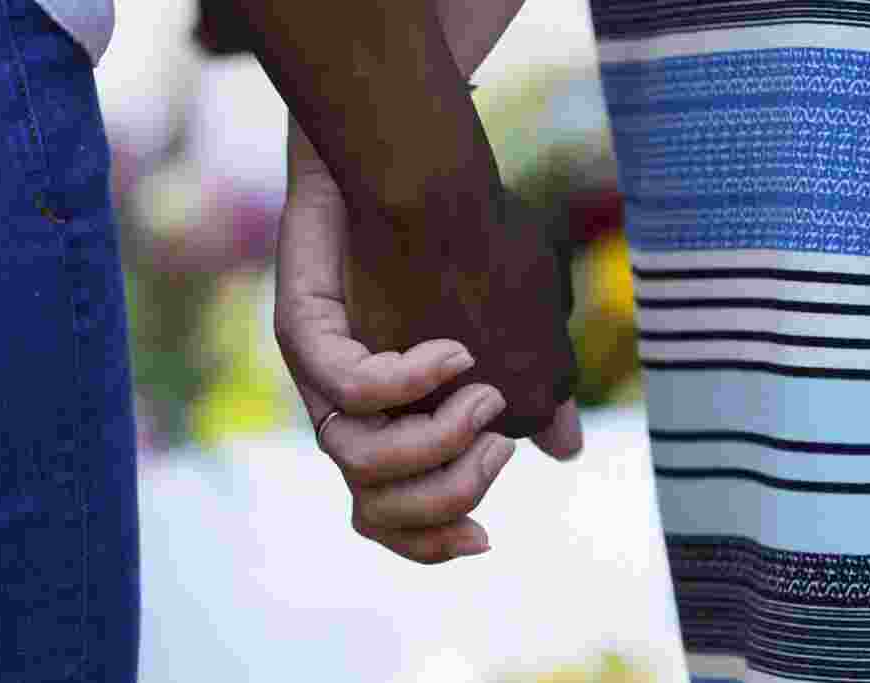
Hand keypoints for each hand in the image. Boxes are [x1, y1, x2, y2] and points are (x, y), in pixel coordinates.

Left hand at [274, 117, 582, 563]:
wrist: (402, 160)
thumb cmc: (461, 245)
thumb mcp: (510, 330)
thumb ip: (531, 395)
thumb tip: (564, 449)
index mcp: (391, 423)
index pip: (393, 517)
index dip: (433, 543)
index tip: (486, 537)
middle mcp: (348, 410)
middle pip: (373, 505)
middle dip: (447, 491)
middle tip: (495, 440)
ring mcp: (321, 371)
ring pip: (355, 459)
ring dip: (433, 440)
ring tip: (481, 392)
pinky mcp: (306, 329)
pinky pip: (349, 388)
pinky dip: (407, 381)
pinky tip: (454, 351)